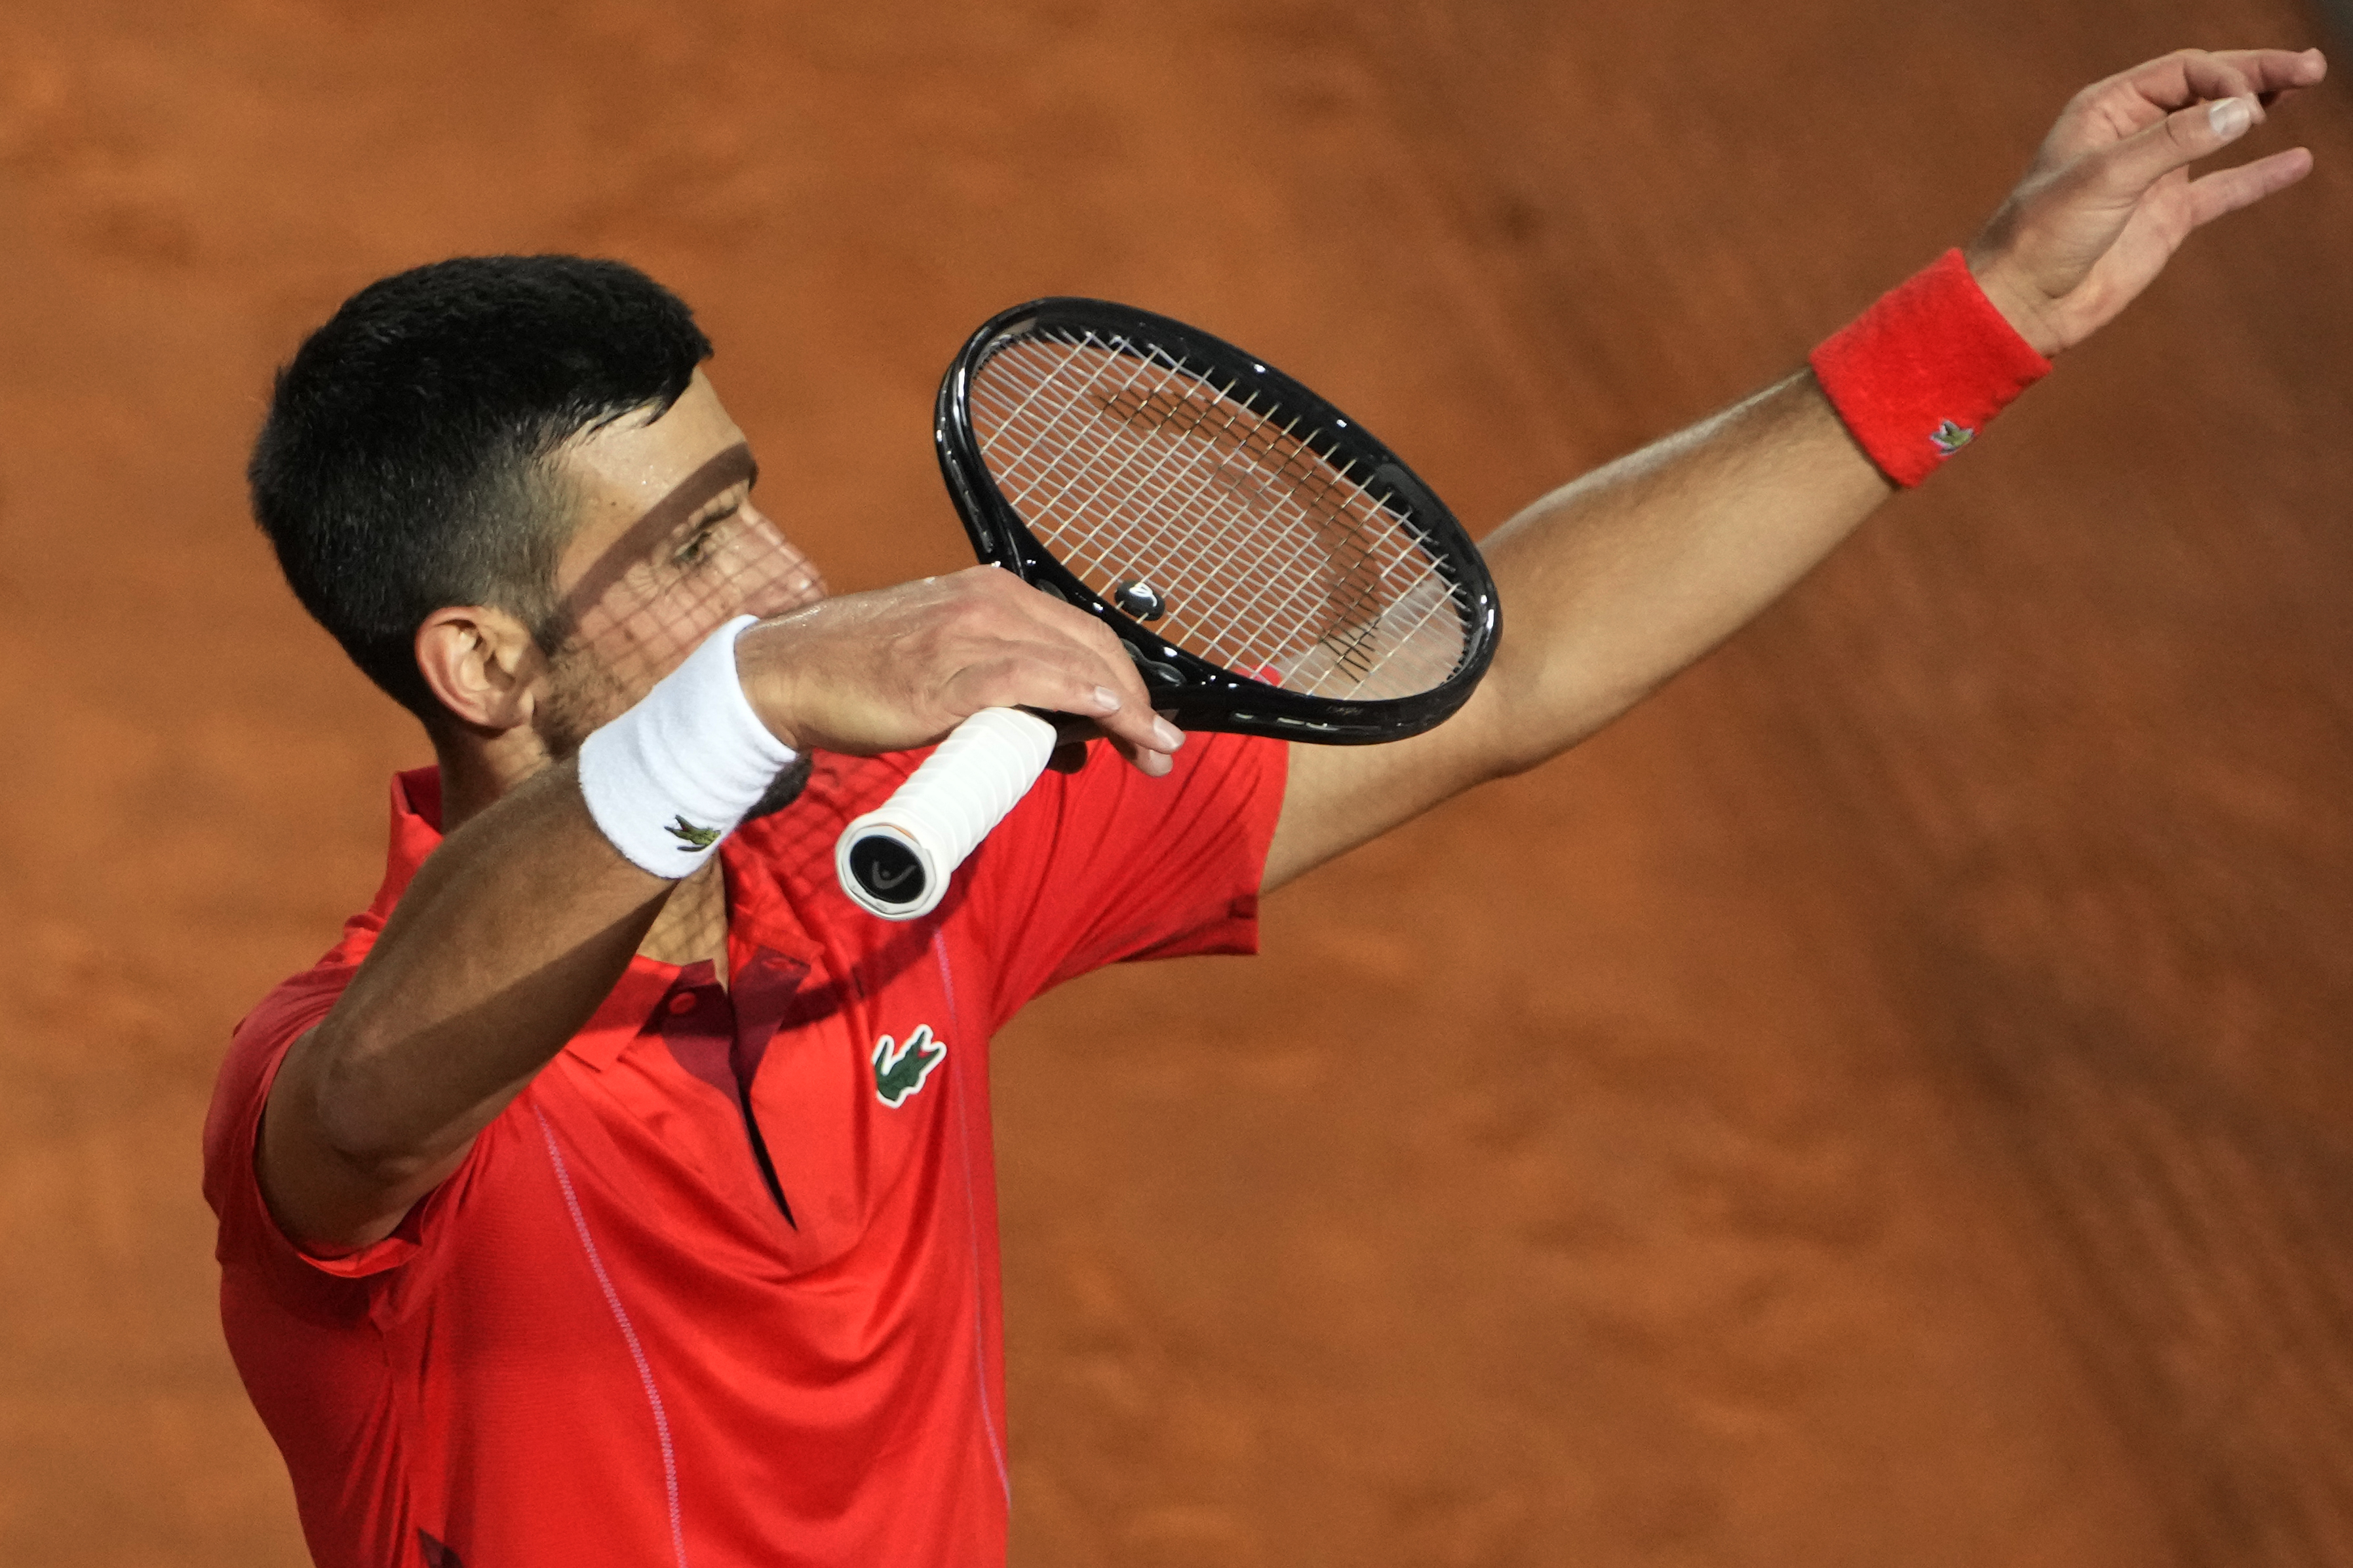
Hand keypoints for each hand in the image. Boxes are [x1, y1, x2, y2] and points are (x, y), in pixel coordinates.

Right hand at [733, 565, 1183, 772]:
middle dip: (1137, 700)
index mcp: (993, 594)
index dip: (1129, 680)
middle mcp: (986, 601)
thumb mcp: (952, 675)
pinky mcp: (940, 675)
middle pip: (1089, 646)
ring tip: (1151, 751)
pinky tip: (1107, 714)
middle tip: (1164, 748)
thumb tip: (1078, 741)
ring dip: (1121, 710)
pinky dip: (1072, 694)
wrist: (793, 674)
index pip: (1084, 633)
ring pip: (1066, 663)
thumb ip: (1014, 697)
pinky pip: (1022, 680)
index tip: (1156, 724)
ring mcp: (963, 634)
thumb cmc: (871, 677)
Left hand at [1966, 47, 2326, 355]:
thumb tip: (2242, 110)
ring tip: (2307, 83)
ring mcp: (2153, 175)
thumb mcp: (2106, 176)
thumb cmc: (2043, 235)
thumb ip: (2174, 141)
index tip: (2251, 103)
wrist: (2023, 304)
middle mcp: (2133, 135)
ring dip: (2260, 107)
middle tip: (2310, 67)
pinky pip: (2224, 188)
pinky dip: (2259, 176)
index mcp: (2107, 110)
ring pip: (2218, 130)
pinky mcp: (2167, 217)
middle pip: (2207, 90)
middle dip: (2257, 75)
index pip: (2183, 72)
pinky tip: (2296, 162)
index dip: (2225, 77)